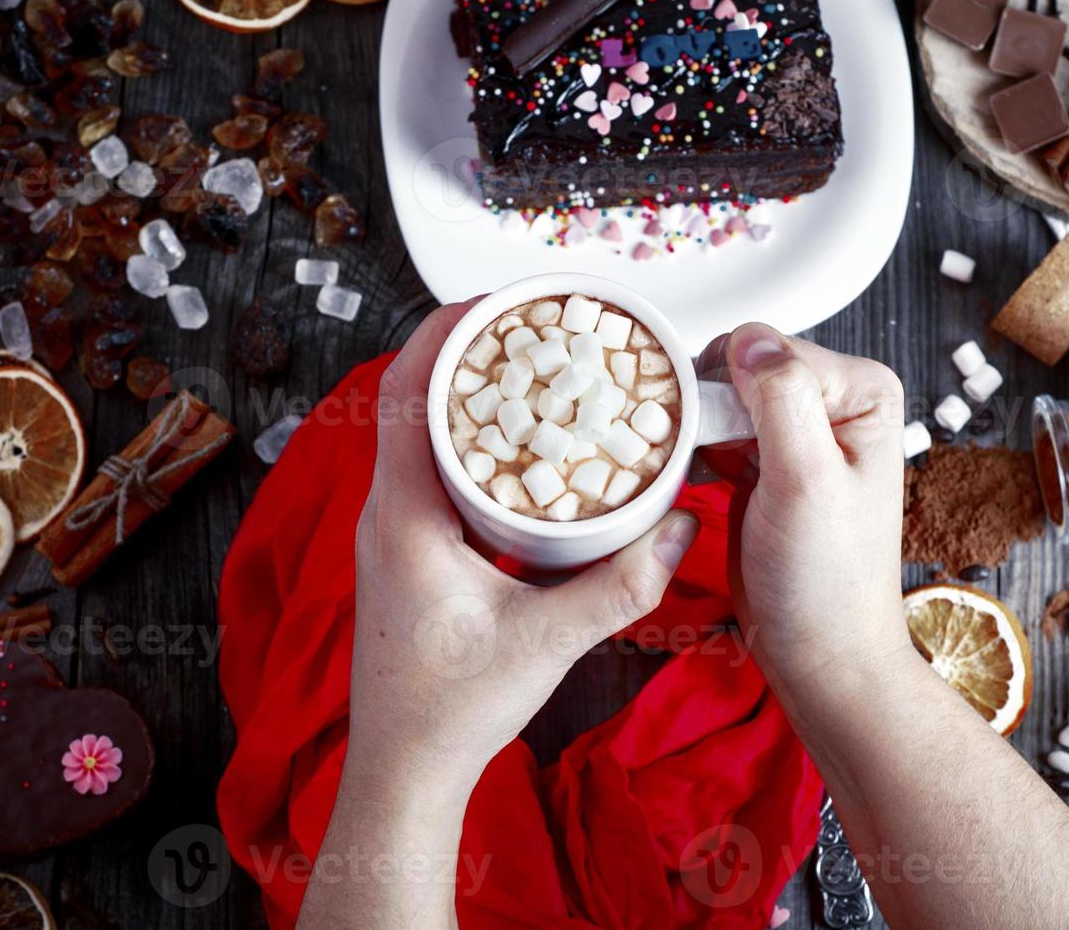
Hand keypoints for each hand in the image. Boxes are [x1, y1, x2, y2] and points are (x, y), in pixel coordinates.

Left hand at [348, 303, 699, 787]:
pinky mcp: (407, 553)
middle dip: (465, 351)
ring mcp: (391, 533)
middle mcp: (386, 514)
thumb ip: (620, 586)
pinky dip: (466, 442)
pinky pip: (428, 471)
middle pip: (409, 401)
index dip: (445, 332)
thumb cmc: (452, 711)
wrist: (405, 769)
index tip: (497, 299)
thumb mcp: (547, 643)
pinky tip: (515, 451)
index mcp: (404, 517)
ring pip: (416, 436)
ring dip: (463, 395)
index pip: (404, 394)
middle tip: (529, 324)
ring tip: (527, 370)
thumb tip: (682, 530)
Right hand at [697, 323, 907, 696]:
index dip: (733, 387)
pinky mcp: (765, 462)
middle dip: (714, 406)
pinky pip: (716, 429)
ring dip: (700, 427)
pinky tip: (702, 478)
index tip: (724, 442)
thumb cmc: (826, 582)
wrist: (819, 650)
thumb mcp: (806, 481)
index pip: (770, 347)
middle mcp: (834, 403)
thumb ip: (782, 401)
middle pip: (742, 365)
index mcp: (861, 392)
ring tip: (704, 471)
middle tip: (710, 460)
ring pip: (722, 395)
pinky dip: (698, 448)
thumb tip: (749, 339)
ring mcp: (797, 432)